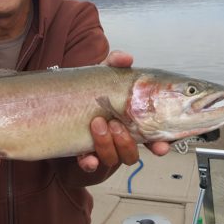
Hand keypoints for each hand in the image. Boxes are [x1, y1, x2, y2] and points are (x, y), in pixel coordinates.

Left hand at [77, 51, 169, 171]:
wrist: (63, 103)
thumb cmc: (92, 91)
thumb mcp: (104, 75)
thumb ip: (115, 64)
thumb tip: (126, 57)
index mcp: (131, 123)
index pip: (153, 138)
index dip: (160, 144)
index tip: (160, 145)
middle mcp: (119, 139)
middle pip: (132, 153)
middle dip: (127, 142)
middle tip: (116, 124)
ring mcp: (103, 148)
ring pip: (113, 158)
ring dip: (107, 144)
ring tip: (97, 124)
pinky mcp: (84, 154)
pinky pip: (89, 165)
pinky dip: (89, 163)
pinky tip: (87, 157)